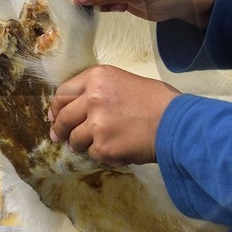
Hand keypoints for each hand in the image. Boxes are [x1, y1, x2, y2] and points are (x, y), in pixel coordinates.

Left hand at [48, 65, 179, 165]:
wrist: (176, 123)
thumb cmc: (158, 100)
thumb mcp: (124, 81)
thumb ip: (98, 90)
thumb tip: (78, 107)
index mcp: (97, 78)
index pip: (63, 92)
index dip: (57, 106)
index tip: (55, 115)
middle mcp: (92, 98)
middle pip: (63, 116)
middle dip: (59, 128)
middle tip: (58, 136)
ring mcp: (95, 124)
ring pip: (74, 138)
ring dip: (78, 144)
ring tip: (88, 145)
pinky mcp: (103, 147)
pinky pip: (92, 153)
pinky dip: (100, 154)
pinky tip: (114, 149)